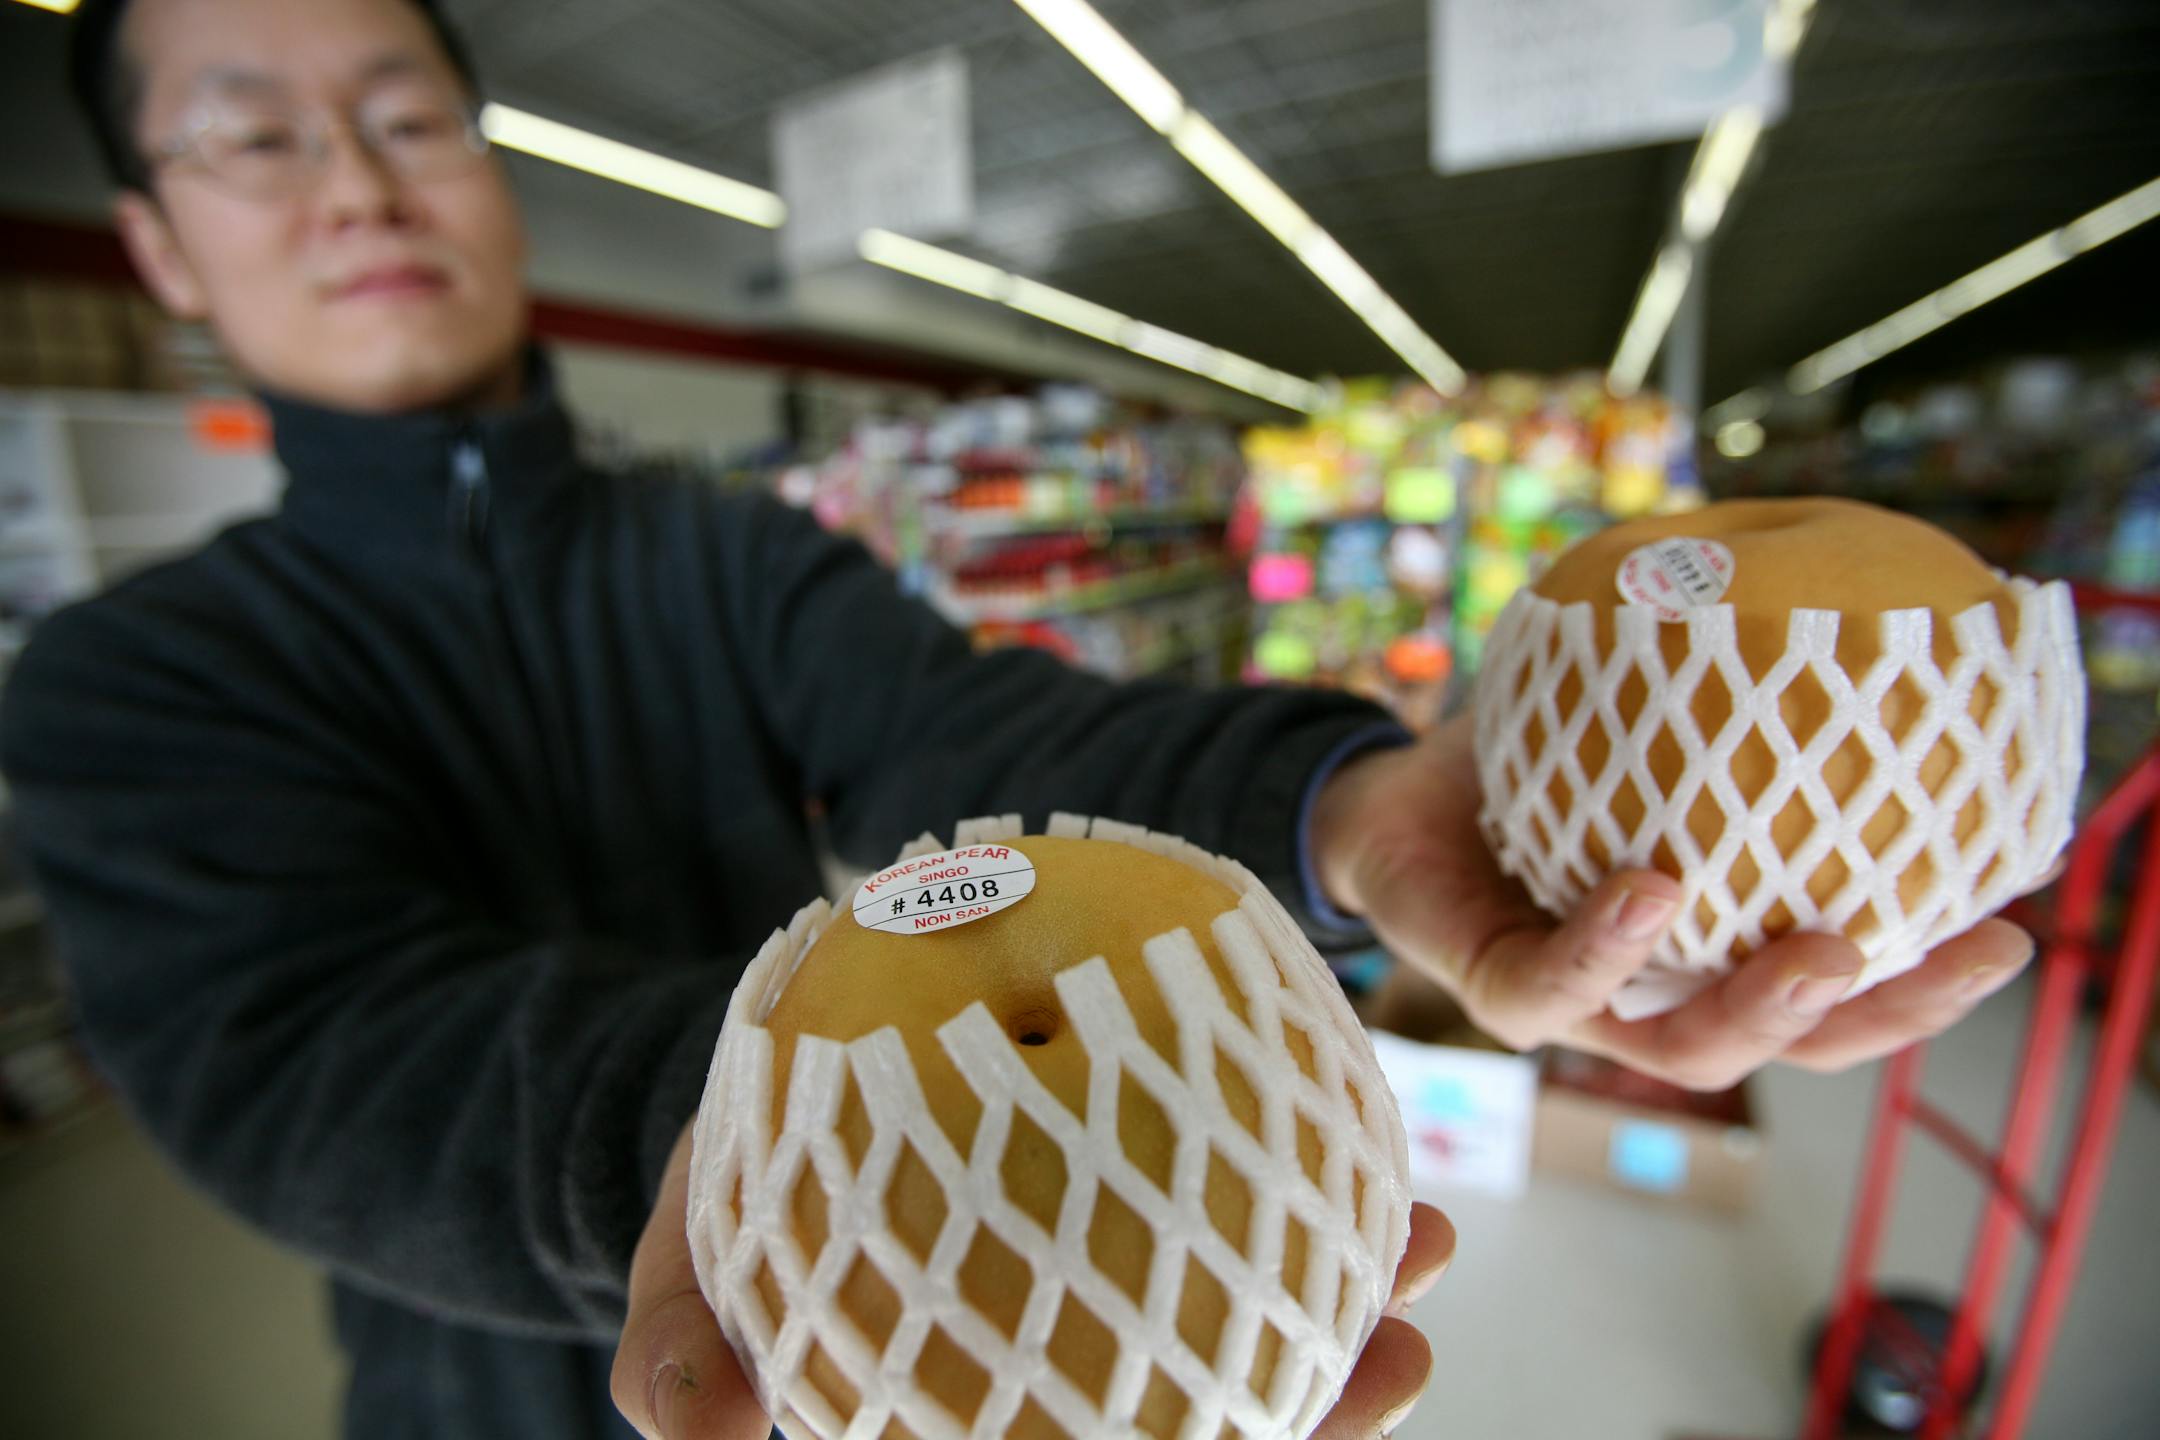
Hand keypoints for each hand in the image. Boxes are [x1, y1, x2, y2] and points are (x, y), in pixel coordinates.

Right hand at [614, 1123, 1456, 1438]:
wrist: (761, 1105)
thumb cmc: (735, 1213)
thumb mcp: (688, 1283)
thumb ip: (681, 1363)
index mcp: (991, 1417)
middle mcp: (1072, 1372)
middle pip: (1213, 1414)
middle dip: (1326, 1413)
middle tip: (1401, 1359)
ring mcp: (1116, 1281)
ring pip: (1248, 1310)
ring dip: (1348, 1296)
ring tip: (1424, 1242)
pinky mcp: (1136, 1177)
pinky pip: (1231, 1180)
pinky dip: (1294, 1164)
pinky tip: (1355, 1127)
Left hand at [1309, 712, 2036, 1090]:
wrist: (1389, 793)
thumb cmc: (1530, 765)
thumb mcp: (1641, 727)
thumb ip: (1726, 705)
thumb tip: (1843, 614)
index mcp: (1711, 954)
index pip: (1836, 991)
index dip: (1925, 977)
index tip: (2011, 923)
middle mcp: (1658, 999)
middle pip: (1791, 1041)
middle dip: (1885, 1010)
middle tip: (1969, 953)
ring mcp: (1580, 1007)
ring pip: (1683, 1052)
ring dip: (1761, 1009)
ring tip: (1827, 951)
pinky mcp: (1493, 993)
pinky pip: (1553, 986)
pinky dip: (1605, 943)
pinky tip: (1655, 888)